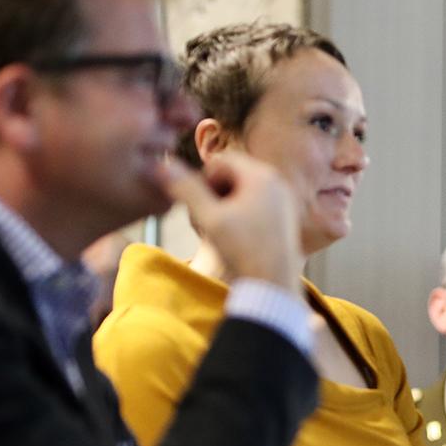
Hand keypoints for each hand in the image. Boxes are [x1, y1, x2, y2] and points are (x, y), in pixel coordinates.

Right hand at [159, 153, 302, 287]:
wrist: (273, 284)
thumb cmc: (243, 250)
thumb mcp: (209, 217)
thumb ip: (185, 189)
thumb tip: (159, 165)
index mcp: (262, 176)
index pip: (221, 161)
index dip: (204, 181)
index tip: (205, 207)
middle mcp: (278, 182)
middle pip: (234, 173)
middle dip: (217, 191)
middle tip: (214, 218)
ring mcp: (284, 198)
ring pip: (245, 188)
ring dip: (228, 202)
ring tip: (225, 228)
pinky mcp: (286, 215)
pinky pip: (257, 202)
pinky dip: (242, 212)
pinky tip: (240, 235)